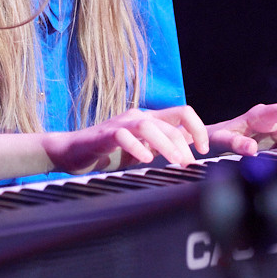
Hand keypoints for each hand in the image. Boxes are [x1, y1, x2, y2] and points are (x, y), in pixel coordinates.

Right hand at [46, 105, 210, 173]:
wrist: (73, 152)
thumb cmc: (108, 153)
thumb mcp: (142, 150)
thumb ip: (162, 147)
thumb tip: (189, 150)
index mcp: (150, 119)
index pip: (182, 113)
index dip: (198, 128)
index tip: (204, 149)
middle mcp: (137, 117)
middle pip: (169, 123)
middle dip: (184, 144)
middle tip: (189, 165)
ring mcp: (121, 123)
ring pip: (149, 126)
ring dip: (166, 144)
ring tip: (175, 162)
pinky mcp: (104, 134)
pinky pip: (123, 136)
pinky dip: (137, 148)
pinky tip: (145, 160)